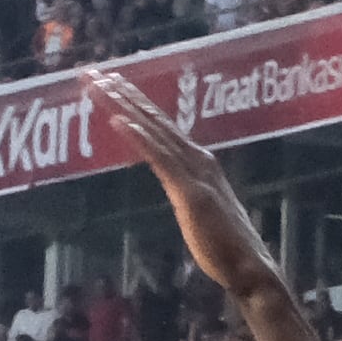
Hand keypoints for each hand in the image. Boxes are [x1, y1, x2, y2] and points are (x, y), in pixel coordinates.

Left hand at [96, 77, 279, 301]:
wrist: (249, 268)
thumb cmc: (225, 248)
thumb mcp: (199, 212)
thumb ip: (187, 192)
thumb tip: (178, 187)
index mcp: (198, 162)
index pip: (161, 126)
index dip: (135, 102)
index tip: (110, 83)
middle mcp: (197, 158)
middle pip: (153, 118)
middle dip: (122, 93)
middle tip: (92, 72)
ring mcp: (194, 172)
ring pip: (153, 129)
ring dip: (124, 105)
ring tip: (98, 84)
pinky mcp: (189, 191)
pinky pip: (159, 157)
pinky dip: (139, 137)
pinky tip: (118, 120)